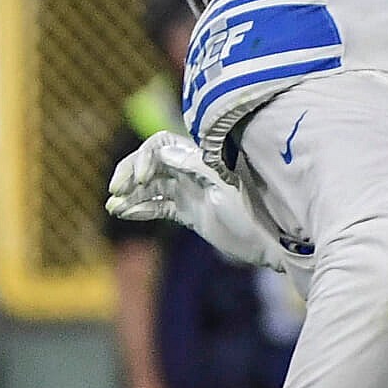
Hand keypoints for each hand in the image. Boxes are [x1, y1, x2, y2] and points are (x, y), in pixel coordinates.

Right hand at [107, 131, 282, 269]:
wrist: (274, 240)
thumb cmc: (255, 211)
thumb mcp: (222, 187)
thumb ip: (194, 169)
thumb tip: (160, 151)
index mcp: (199, 159)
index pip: (159, 146)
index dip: (143, 159)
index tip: (139, 180)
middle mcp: (192, 172)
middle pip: (150, 165)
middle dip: (129, 175)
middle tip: (116, 192)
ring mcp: (190, 192)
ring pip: (151, 188)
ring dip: (131, 195)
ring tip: (114, 207)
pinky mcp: (191, 213)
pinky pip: (159, 206)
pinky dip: (141, 208)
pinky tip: (126, 213)